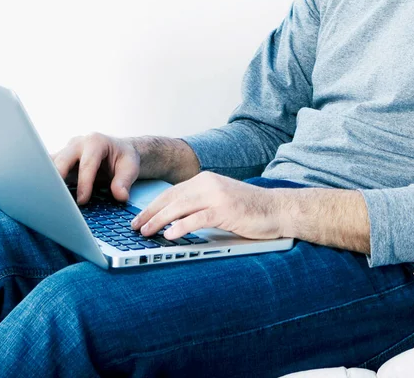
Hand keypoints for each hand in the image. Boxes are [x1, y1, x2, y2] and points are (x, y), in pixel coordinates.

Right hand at [51, 133, 140, 203]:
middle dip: (57, 179)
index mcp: (95, 141)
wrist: (118, 150)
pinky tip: (44, 194)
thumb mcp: (130, 167)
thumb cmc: (123, 158)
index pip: (87, 164)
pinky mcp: (60, 159)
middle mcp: (78, 143)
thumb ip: (125, 181)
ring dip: (48, 180)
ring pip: (50, 163)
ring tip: (46, 198)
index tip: (82, 201)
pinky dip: (46, 180)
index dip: (84, 183)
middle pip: (62, 160)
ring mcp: (66, 150)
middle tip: (57, 200)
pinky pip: (48, 169)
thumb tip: (120, 196)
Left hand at [130, 172, 284, 240]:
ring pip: (180, 207)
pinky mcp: (225, 209)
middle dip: (150, 213)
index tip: (139, 217)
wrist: (278, 208)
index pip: (172, 192)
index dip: (153, 205)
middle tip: (135, 226)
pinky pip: (197, 218)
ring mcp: (217, 195)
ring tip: (146, 232)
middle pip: (171, 198)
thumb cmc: (250, 209)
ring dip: (159, 220)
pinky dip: (181, 227)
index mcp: (205, 179)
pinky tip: (170, 235)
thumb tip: (174, 219)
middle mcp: (208, 183)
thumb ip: (199, 205)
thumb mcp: (220, 200)